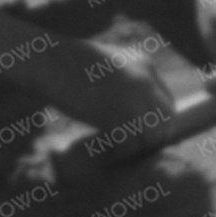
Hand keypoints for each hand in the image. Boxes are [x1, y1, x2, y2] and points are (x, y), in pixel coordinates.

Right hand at [27, 41, 184, 155]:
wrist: (47, 61)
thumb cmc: (69, 64)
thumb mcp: (109, 63)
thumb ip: (128, 81)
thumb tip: (136, 115)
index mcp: (146, 65)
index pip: (168, 103)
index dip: (156, 124)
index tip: (142, 136)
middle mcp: (146, 82)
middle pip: (165, 122)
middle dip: (151, 139)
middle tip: (131, 149)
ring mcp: (133, 99)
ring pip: (151, 137)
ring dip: (135, 150)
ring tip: (115, 153)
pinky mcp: (116, 115)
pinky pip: (129, 146)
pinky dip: (117, 155)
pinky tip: (104, 155)